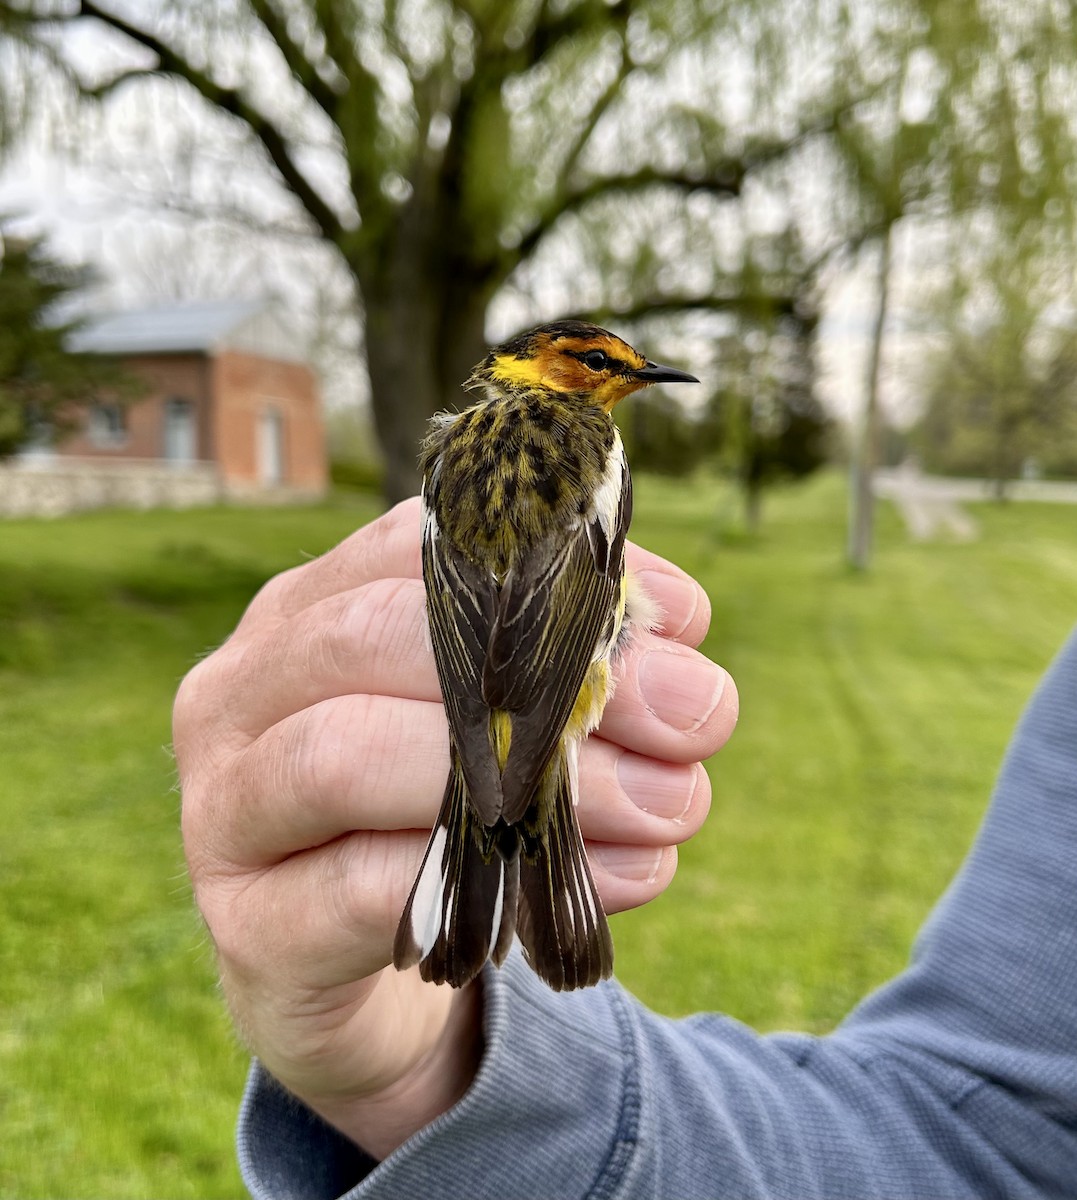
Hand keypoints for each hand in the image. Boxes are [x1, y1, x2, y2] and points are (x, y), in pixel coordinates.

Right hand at [175, 499, 737, 1157]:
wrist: (341, 973)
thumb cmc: (433, 815)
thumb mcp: (494, 723)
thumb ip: (568, 671)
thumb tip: (679, 644)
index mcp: (305, 610)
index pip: (416, 547)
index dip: (556, 572)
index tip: (682, 624)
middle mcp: (243, 687)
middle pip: (374, 634)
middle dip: (554, 674)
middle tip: (699, 719)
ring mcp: (223, 807)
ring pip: (346, 754)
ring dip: (535, 783)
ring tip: (671, 807)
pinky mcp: (251, 926)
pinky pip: (361, 891)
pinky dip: (500, 884)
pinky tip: (611, 886)